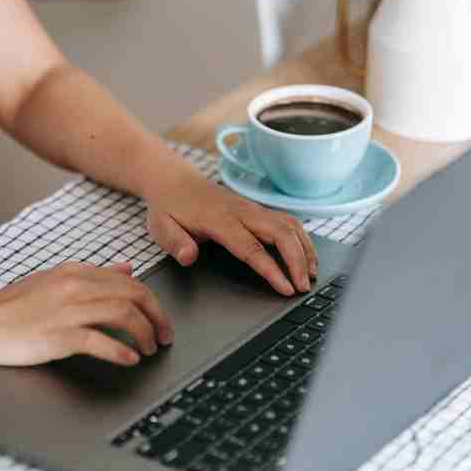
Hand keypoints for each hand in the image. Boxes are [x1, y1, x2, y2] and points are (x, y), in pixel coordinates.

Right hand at [0, 262, 172, 367]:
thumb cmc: (14, 307)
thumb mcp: (55, 280)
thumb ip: (94, 275)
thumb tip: (128, 268)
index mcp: (76, 272)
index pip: (129, 281)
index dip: (152, 302)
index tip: (160, 319)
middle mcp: (75, 286)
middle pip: (133, 294)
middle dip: (157, 317)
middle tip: (164, 336)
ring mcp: (66, 310)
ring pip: (123, 313)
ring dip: (144, 333)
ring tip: (150, 348)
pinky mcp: (57, 336)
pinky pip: (99, 341)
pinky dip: (120, 351)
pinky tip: (130, 359)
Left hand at [145, 168, 317, 295]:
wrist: (175, 182)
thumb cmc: (169, 208)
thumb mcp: (160, 228)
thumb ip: (175, 243)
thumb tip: (188, 257)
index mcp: (219, 219)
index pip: (251, 247)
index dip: (271, 269)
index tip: (285, 288)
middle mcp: (241, 211)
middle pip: (281, 232)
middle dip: (298, 261)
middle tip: (304, 288)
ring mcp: (252, 208)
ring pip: (289, 225)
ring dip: (304, 249)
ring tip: (310, 276)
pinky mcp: (258, 209)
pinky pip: (287, 221)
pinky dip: (301, 239)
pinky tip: (306, 258)